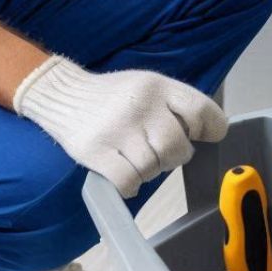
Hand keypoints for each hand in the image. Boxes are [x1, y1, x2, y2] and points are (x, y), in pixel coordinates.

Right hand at [13, 55, 227, 197]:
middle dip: (174, 157)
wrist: (62, 94)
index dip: (209, 129)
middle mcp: (139, 105)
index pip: (200, 110)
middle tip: (161, 153)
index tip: (201, 136)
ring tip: (137, 160)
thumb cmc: (114, 96)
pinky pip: (127, 181)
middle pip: (177, 147)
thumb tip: (208, 132)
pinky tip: (126, 177)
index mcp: (157, 86)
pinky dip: (131, 185)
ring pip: (152, 167)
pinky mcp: (94, 151)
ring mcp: (116, 129)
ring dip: (149, 171)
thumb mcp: (148, 85)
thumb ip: (176, 103)